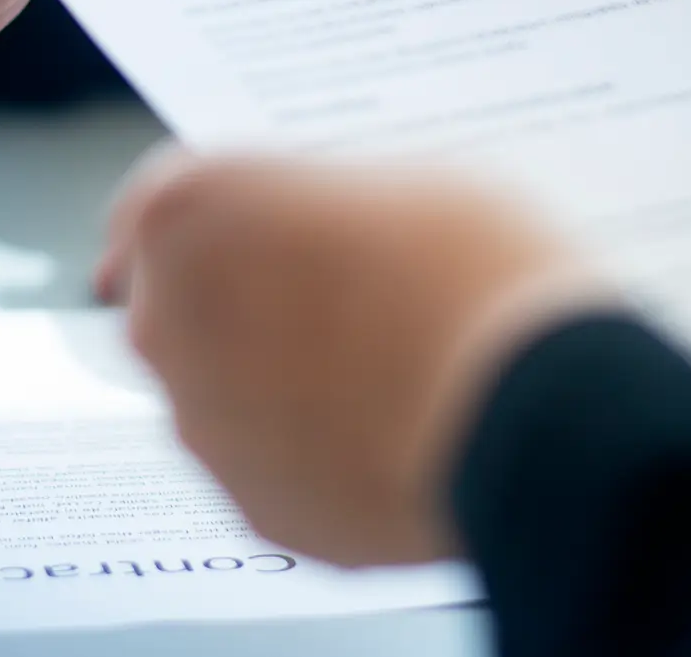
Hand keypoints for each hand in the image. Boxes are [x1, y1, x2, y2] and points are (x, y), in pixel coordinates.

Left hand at [100, 153, 617, 566]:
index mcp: (190, 213)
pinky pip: (272, 466)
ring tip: (383, 369)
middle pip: (181, 304)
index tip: (229, 227)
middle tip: (336, 292)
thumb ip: (322, 203)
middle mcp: (170, 325)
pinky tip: (393, 430)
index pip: (152, 207)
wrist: (539, 415)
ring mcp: (208, 430)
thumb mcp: (406, 180)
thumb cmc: (476, 276)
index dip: (207, 216)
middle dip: (240, 299)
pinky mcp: (259, 510)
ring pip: (223, 392)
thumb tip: (322, 230)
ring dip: (275, 378)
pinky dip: (313, 451)